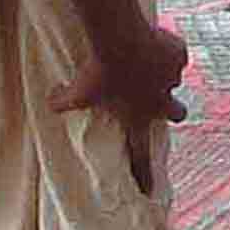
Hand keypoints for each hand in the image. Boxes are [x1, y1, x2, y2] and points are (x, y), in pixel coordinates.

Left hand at [67, 14, 192, 191]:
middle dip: (172, 109)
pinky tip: (152, 38)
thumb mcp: (75, 92)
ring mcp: (173, 77)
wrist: (120, 40)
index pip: (140, 155)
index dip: (143, 174)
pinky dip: (166, 47)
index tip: (148, 191)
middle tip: (160, 100)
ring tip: (146, 56)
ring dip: (162, 71)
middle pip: (177, 113)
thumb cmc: (97, 72)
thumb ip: (63, 102)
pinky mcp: (177, 54)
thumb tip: (51, 101)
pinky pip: (174, 52)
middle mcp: (161, 101)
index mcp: (138, 118)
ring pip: (174, 79)